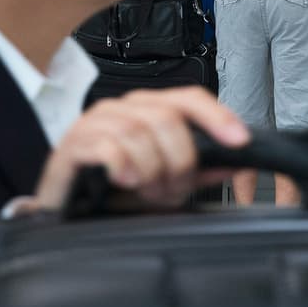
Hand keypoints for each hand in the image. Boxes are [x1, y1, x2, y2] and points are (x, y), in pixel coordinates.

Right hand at [31, 87, 249, 209]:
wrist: (67, 208)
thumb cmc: (114, 190)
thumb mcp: (165, 181)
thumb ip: (199, 170)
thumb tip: (235, 163)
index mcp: (146, 108)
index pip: (188, 98)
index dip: (217, 116)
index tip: (239, 141)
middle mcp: (122, 108)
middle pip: (167, 118)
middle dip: (179, 160)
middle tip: (173, 190)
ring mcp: (94, 123)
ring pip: (138, 133)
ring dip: (151, 171)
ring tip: (147, 191)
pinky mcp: (72, 145)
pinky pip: (107, 147)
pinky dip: (123, 165)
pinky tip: (127, 181)